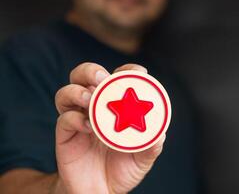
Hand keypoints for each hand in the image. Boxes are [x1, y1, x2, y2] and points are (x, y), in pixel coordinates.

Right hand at [54, 63, 164, 193]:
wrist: (101, 192)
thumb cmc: (123, 170)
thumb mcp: (143, 158)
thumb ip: (151, 146)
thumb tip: (160, 133)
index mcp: (115, 108)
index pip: (118, 80)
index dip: (127, 71)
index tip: (139, 72)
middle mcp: (94, 109)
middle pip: (84, 77)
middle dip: (91, 70)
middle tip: (101, 78)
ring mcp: (78, 120)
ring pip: (67, 93)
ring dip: (77, 90)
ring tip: (90, 98)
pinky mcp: (65, 135)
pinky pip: (64, 119)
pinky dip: (74, 118)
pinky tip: (87, 127)